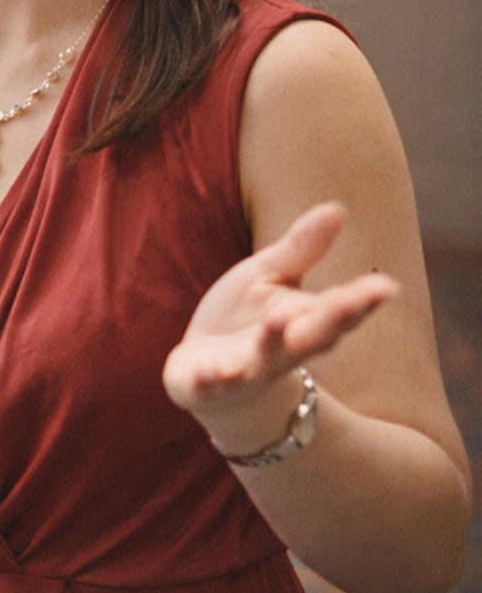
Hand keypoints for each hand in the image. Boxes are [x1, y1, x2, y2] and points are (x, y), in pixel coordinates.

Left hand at [163, 202, 395, 430]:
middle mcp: (282, 350)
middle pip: (311, 336)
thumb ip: (301, 248)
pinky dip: (209, 380)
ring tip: (278, 319)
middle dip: (331, 320)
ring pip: (265, 360)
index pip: (337, 309)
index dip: (361, 300)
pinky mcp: (207, 384)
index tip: (386, 286)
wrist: (205, 373)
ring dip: (272, 343)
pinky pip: (210, 385)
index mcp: (302, 321)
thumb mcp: (270, 276)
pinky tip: (209, 372)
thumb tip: (337, 208)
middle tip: (352, 302)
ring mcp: (245, 370)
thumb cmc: (246, 318)